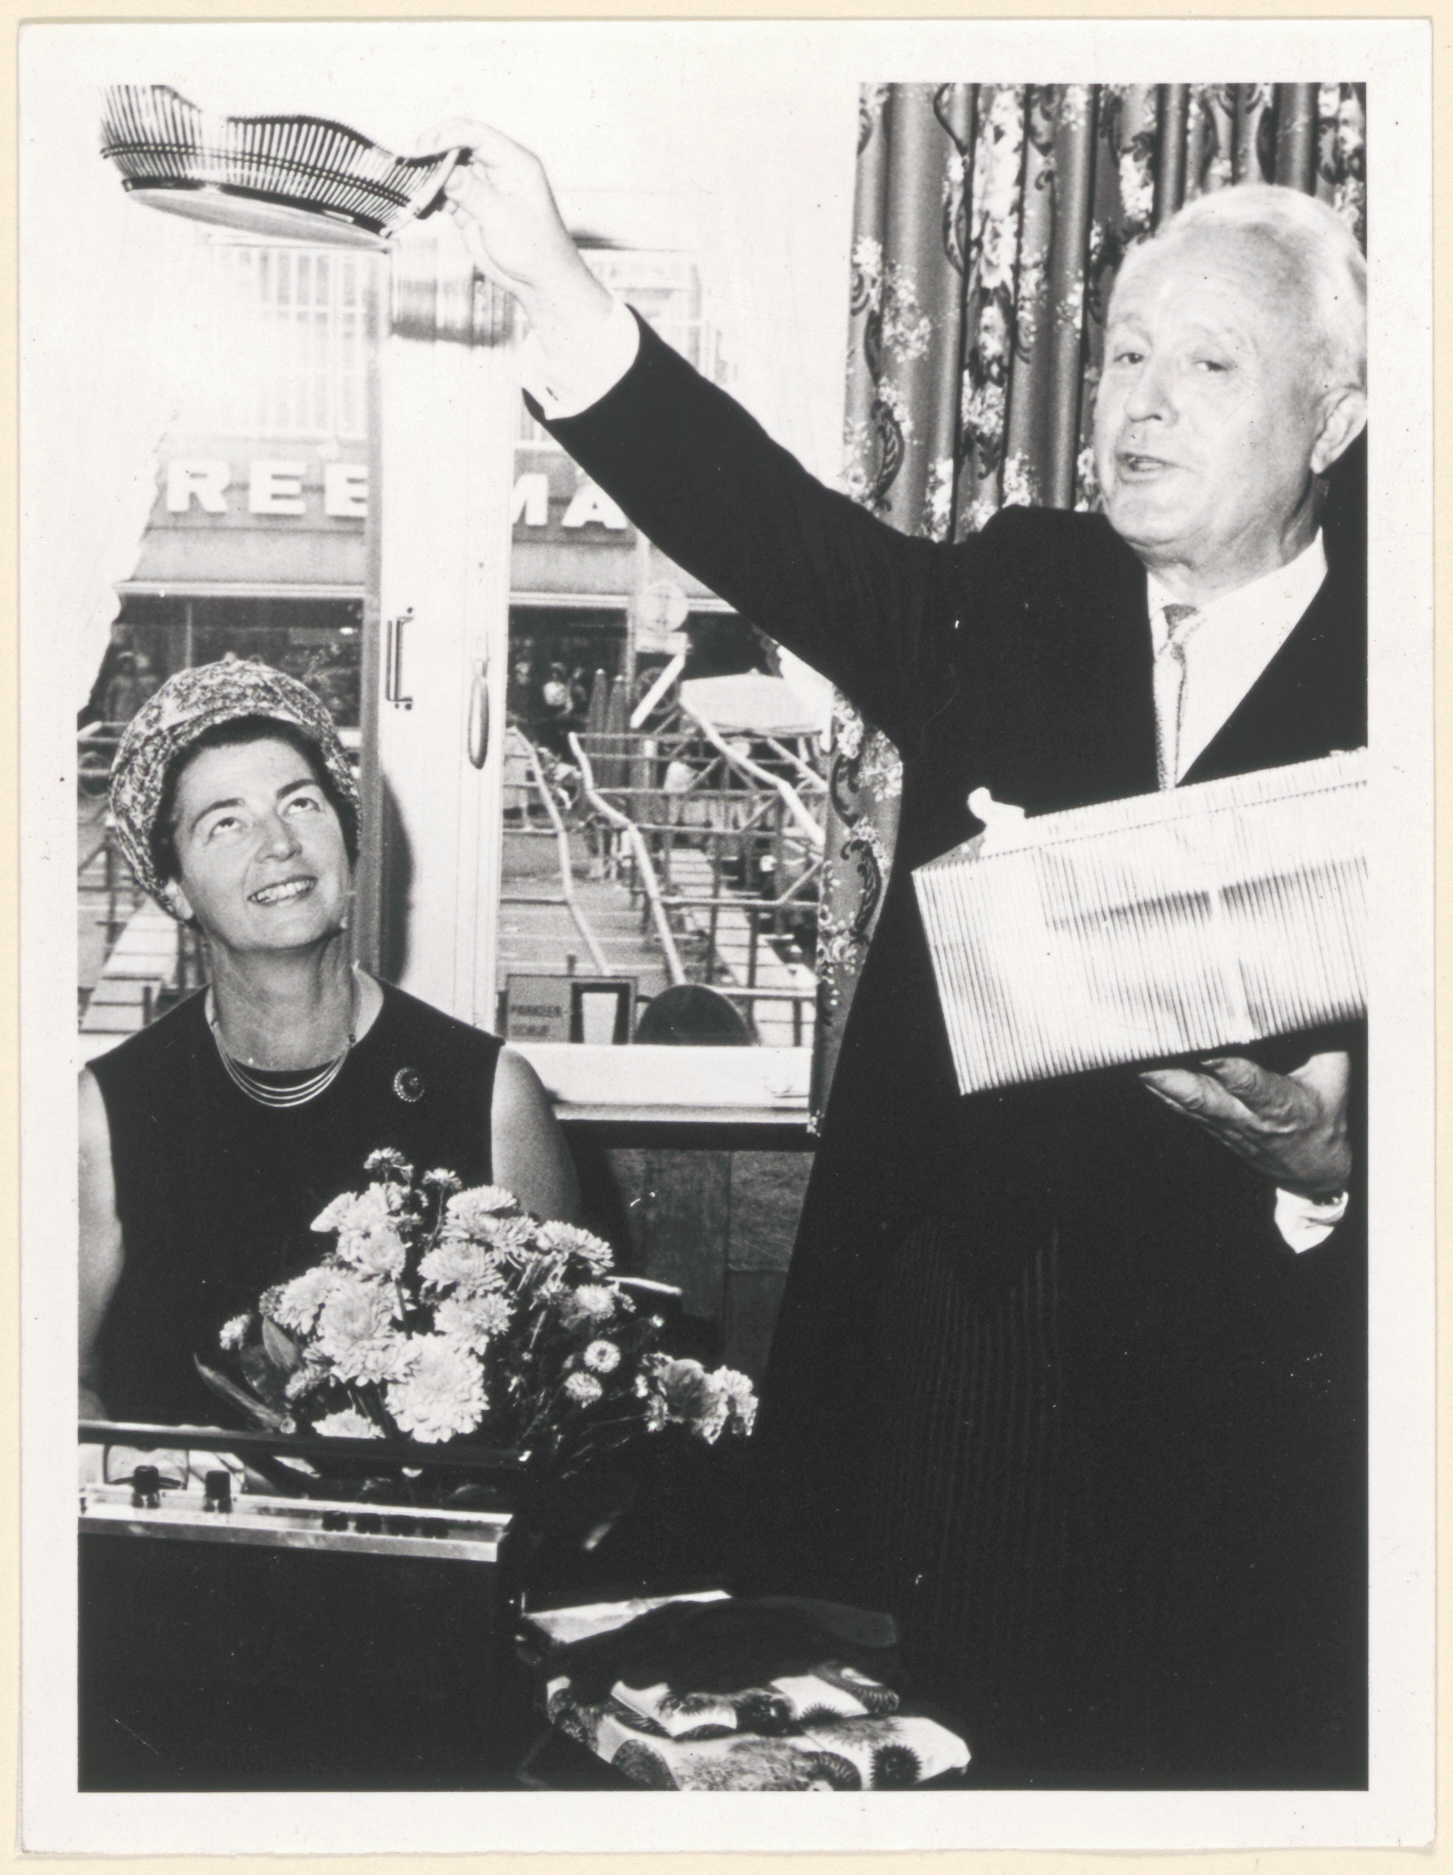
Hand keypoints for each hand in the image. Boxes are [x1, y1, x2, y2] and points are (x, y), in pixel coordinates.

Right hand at [416, 119, 612, 340]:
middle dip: (435, 152)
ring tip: (413, 188)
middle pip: (460, 145)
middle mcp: (499, 168)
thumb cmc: (534, 250)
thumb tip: (445, 171)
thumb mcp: (502, 219)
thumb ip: (473, 193)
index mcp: (515, 163)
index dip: (448, 136)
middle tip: (412, 164)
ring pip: (450, 168)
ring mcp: (484, 186)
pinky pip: (446, 192)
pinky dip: (432, 197)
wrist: (540, 282)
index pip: (477, 135)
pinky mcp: (472, 206)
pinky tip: (422, 206)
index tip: (425, 148)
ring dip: (431, 176)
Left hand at [1139, 1049, 1350, 1197]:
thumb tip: (1317, 1000)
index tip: (1204, 1046)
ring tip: (1126, 1046)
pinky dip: (1155, 1082)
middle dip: (1169, 1074)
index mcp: (1279, 1106)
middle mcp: (1243, 1117)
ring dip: (1153, 1075)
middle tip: (1143, 1047)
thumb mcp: (1336, 1078)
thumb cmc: (1325, 1115)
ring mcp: (1220, 1123)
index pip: (1248, 1084)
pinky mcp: (1206, 1123)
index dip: (1224, 1066)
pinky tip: (1130, 1060)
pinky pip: (1175, 1102)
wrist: (1311, 1170)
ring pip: (1179, 1099)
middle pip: (1198, 1097)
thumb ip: (1325, 1040)